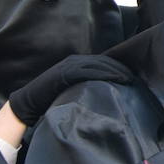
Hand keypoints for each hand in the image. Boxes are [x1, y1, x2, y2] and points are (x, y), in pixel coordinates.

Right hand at [8, 54, 133, 125]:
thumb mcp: (71, 88)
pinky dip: (102, 74)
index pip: (102, 62)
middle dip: (120, 69)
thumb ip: (85, 84)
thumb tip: (103, 91)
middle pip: (103, 62)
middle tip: (134, 78)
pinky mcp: (65, 74)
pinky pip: (88, 72)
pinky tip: (114, 80)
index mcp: (76, 62)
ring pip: (98, 65)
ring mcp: (69, 66)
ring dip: (115, 71)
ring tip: (128, 80)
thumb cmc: (50, 98)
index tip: (131, 75)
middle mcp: (74, 61)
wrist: (28, 102)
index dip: (118, 68)